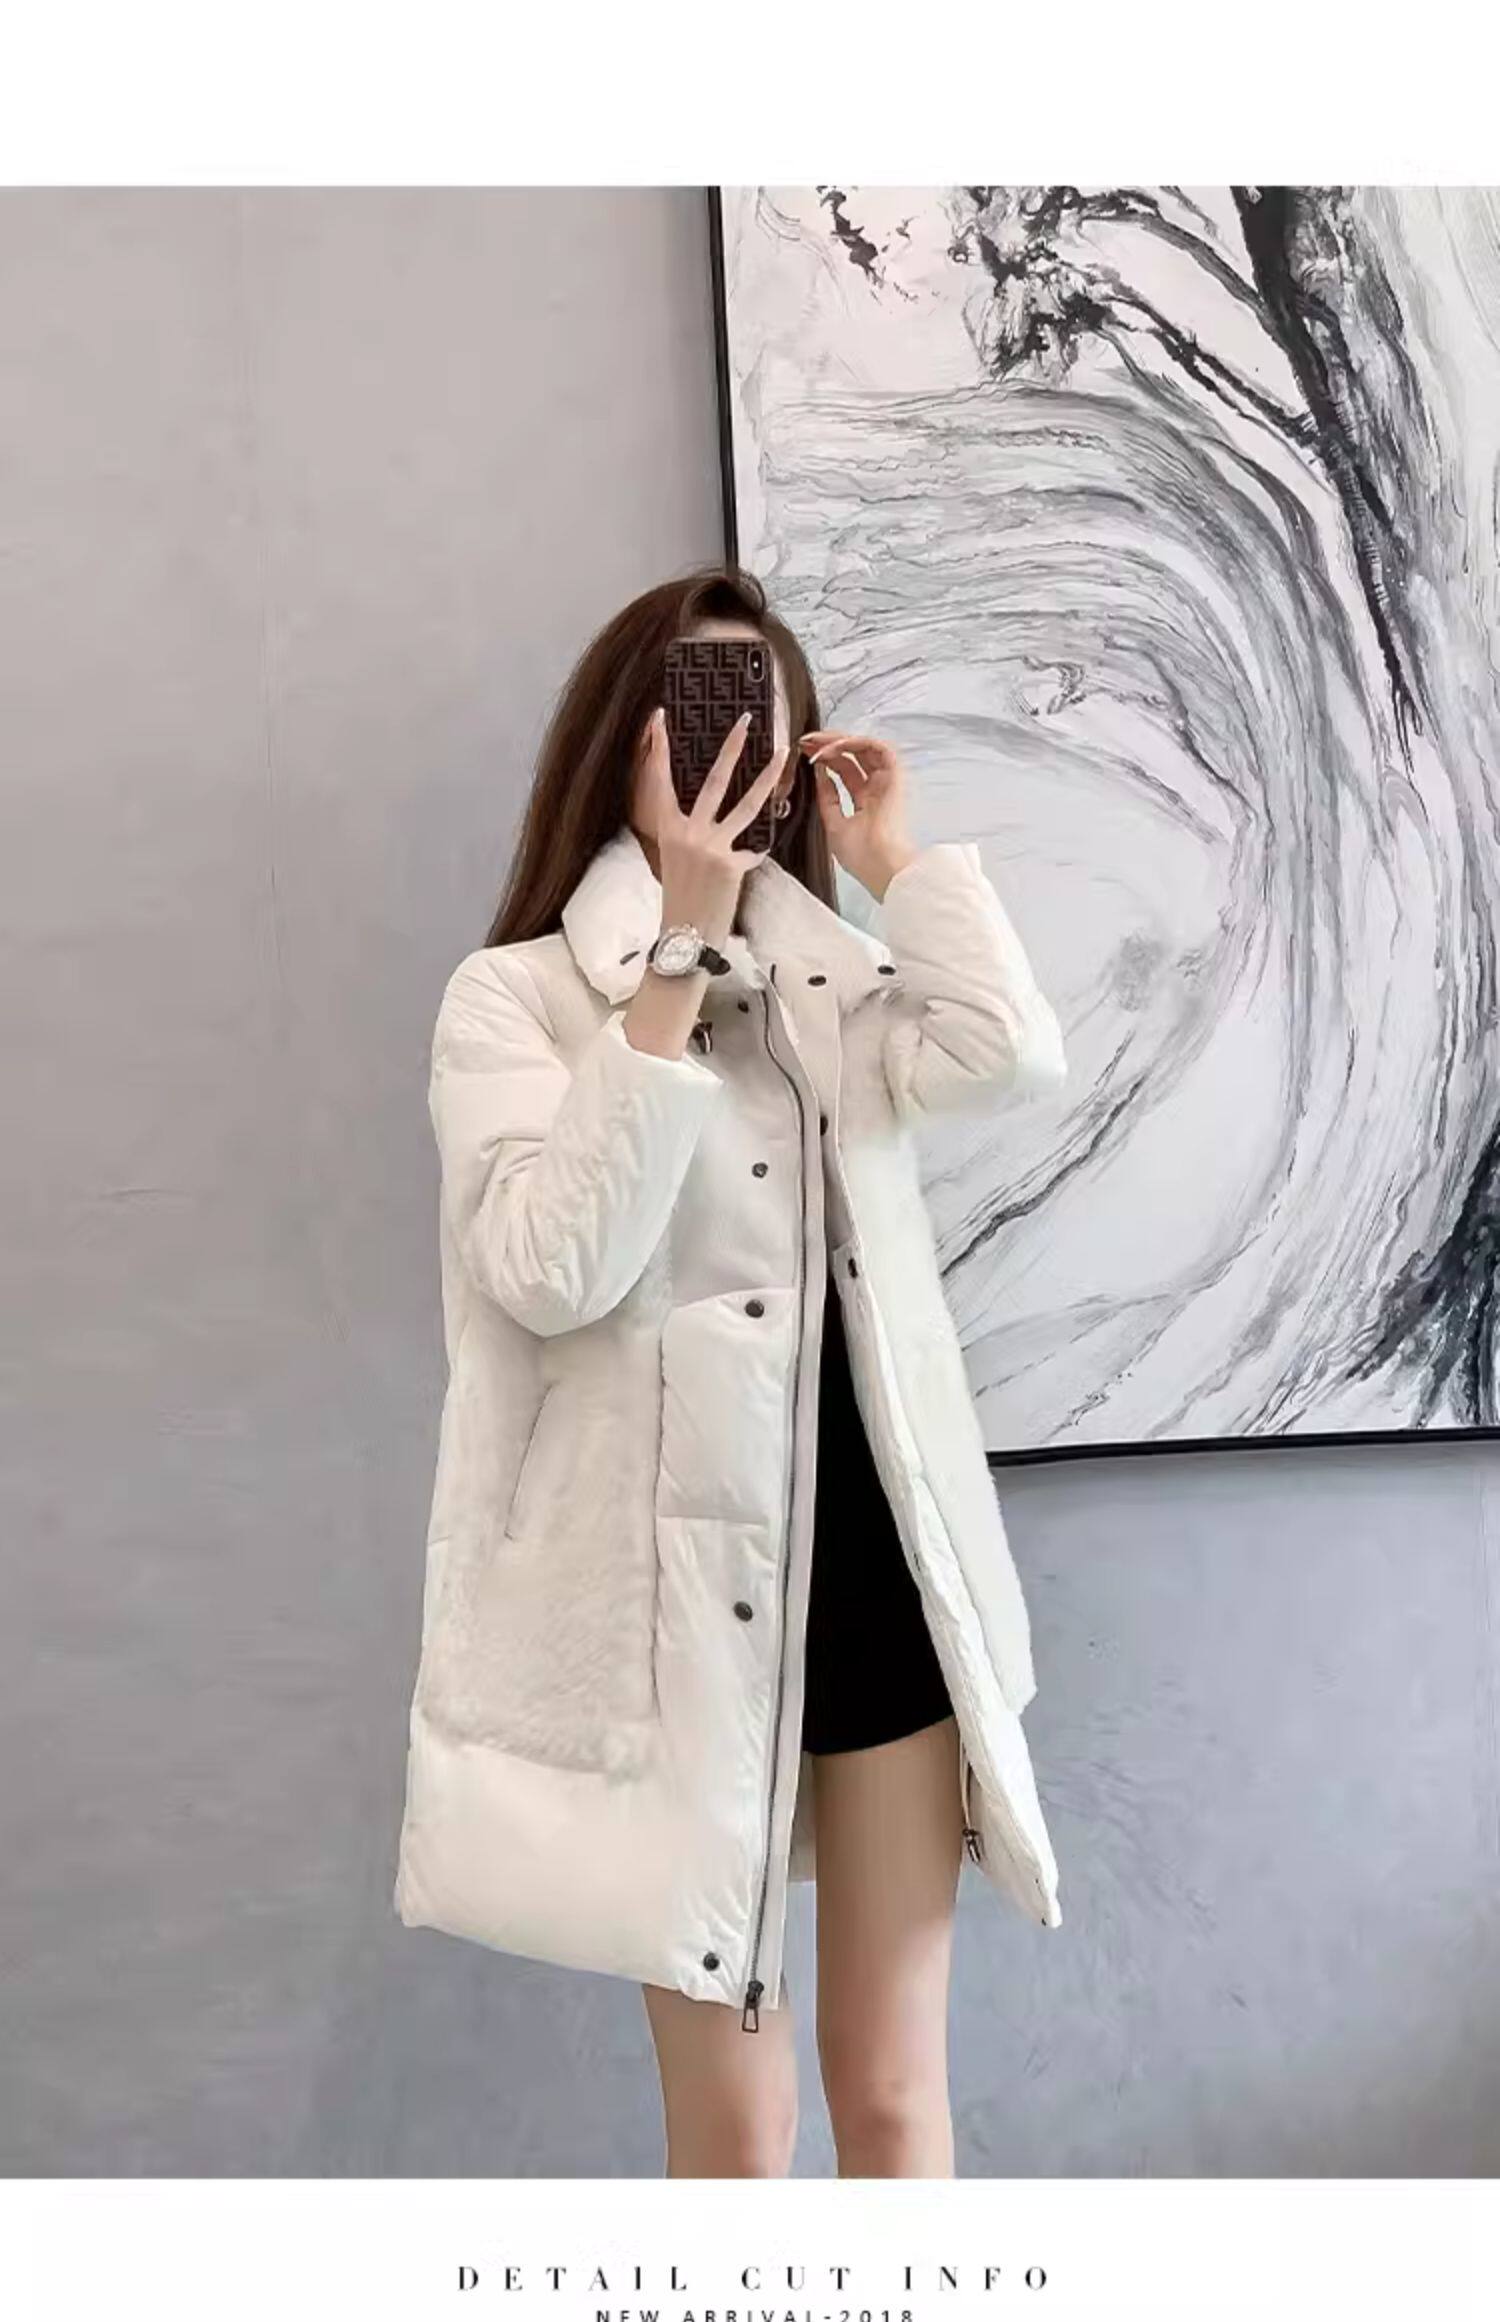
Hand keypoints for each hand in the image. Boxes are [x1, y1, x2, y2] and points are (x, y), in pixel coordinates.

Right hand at [636, 706, 788, 946]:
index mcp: (668, 827)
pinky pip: (754, 849)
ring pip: (747, 805)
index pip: (661, 779)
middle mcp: (688, 833)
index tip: (661, 717)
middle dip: (732, 747)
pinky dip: (758, 851)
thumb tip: (707, 805)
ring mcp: (711, 848)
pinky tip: (759, 853)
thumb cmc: (680, 894)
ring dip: (767, 778)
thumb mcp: (674, 855)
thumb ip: (689, 828)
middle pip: (713, 780)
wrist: (685, 934)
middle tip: (746, 720)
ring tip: (782, 754)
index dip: (660, 747)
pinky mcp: (732, 866)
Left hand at [800, 728, 919, 898]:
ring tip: (817, 742)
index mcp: (865, 802)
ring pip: (863, 747)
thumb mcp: (833, 823)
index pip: (844, 771)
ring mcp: (886, 780)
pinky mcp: (894, 774)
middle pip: (852, 756)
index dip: (824, 760)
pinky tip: (834, 747)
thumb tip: (819, 773)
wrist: (878, 864)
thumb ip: (827, 797)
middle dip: (827, 745)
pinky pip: (876, 747)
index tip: (804, 753)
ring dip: (839, 740)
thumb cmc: (861, 855)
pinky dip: (855, 742)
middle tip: (806, 741)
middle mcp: (877, 788)